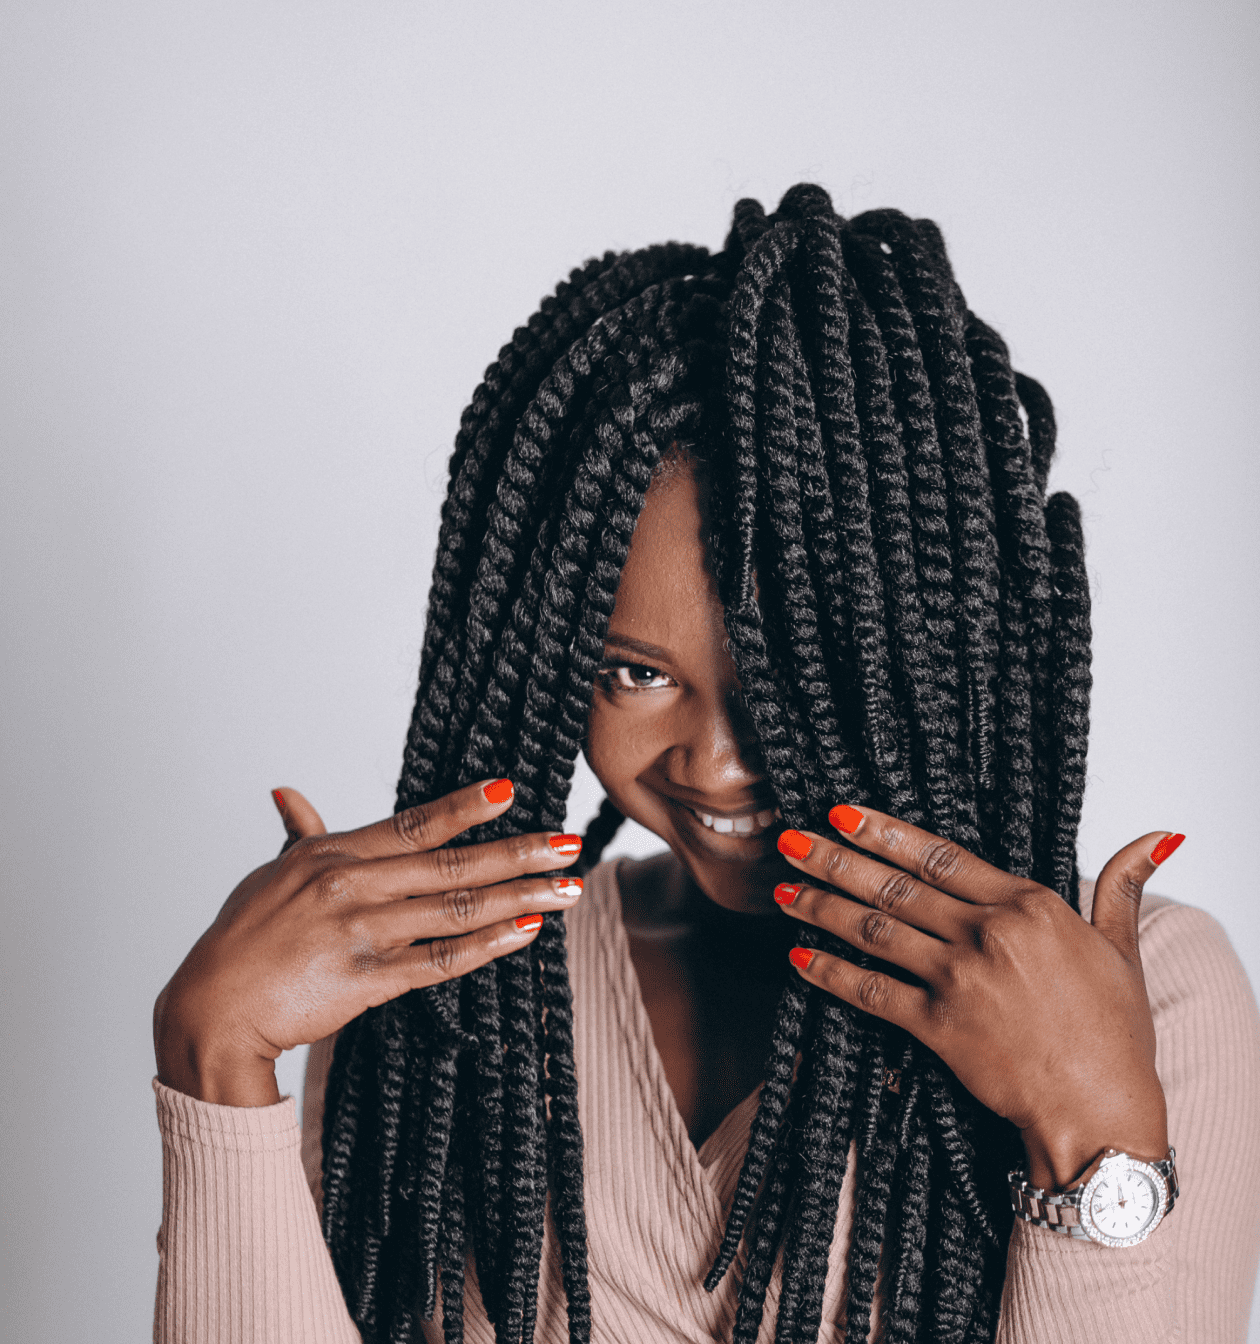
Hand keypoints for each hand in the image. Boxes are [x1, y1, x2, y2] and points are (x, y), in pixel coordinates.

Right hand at [153, 779, 582, 1106]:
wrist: (210, 1010)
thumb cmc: (242, 938)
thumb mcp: (270, 875)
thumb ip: (299, 834)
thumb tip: (288, 792)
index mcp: (332, 853)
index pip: (413, 823)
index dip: (465, 807)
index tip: (511, 791)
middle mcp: (351, 885)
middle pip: (449, 864)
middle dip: (516, 852)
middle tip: (570, 842)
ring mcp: (360, 933)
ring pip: (455, 909)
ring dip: (519, 897)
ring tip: (568, 889)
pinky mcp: (365, 981)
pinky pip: (438, 961)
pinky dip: (485, 946)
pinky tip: (525, 932)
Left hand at [774, 808, 1183, 1189]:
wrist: (1101, 1111)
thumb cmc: (1115, 1033)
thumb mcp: (1122, 949)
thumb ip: (1119, 887)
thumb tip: (1156, 837)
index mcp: (1028, 906)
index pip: (940, 857)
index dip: (886, 832)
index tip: (844, 813)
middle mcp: (987, 934)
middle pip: (895, 887)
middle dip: (835, 859)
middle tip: (790, 839)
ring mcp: (960, 980)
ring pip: (875, 931)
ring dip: (822, 908)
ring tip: (783, 890)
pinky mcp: (939, 1027)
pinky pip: (874, 992)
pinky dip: (833, 974)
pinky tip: (800, 960)